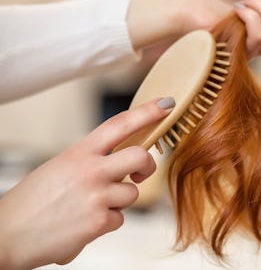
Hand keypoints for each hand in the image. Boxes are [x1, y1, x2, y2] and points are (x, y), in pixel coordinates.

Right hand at [0, 98, 174, 269]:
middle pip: (140, 156)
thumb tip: (121, 162)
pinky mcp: (99, 221)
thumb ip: (91, 161)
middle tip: (140, 173)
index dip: (147, 112)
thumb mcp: (60, 168)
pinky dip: (105, 223)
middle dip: (147, 165)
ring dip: (117, 202)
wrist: (5, 235)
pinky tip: (83, 224)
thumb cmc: (32, 202)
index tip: (166, 104)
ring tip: (89, 207)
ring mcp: (96, 195)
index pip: (119, 124)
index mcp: (78, 152)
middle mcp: (90, 170)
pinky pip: (119, 219)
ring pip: (132, 193)